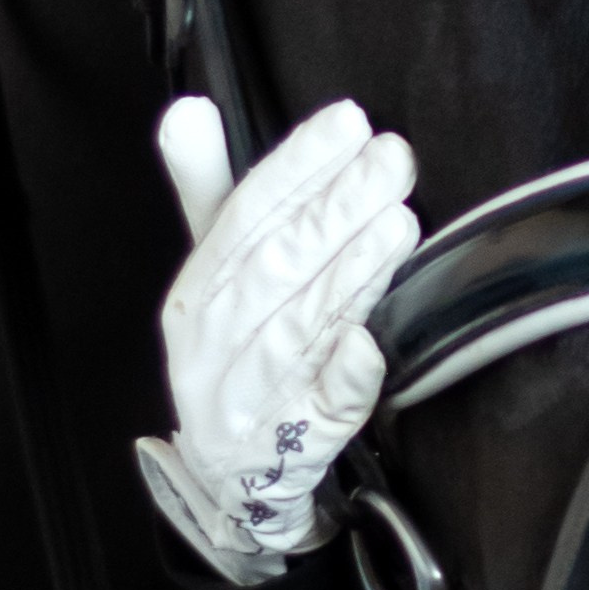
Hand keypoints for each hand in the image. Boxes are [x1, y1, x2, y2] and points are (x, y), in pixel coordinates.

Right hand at [134, 97, 419, 585]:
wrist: (230, 480)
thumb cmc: (235, 358)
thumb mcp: (214, 278)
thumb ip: (207, 191)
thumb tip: (189, 109)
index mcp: (194, 297)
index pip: (244, 218)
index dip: (295, 168)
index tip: (348, 122)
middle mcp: (212, 348)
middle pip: (276, 269)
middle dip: (337, 210)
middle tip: (392, 162)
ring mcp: (251, 402)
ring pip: (301, 332)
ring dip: (349, 278)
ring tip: (399, 225)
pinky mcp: (292, 450)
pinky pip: (321, 412)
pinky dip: (346, 376)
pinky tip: (372, 341)